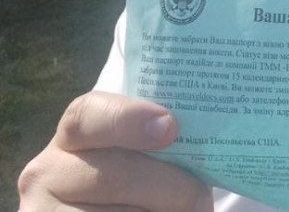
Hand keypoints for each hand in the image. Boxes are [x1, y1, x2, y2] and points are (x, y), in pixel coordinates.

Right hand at [18, 90, 212, 210]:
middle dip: (169, 188)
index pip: (88, 116)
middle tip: (203, 198)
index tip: (170, 127)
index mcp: (73, 133)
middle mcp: (47, 173)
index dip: (128, 119)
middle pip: (114, 176)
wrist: (102, 203)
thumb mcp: (137, 147)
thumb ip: (159, 136)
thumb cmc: (138, 168)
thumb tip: (212, 134)